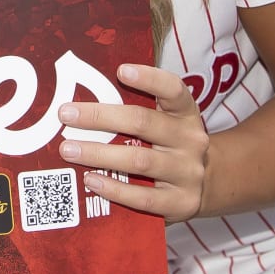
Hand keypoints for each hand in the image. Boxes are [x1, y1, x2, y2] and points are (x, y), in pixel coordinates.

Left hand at [56, 63, 209, 223]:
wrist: (208, 184)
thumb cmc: (172, 145)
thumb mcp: (167, 122)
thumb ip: (139, 110)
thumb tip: (84, 102)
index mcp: (185, 113)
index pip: (172, 89)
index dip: (149, 79)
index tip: (121, 70)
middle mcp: (190, 140)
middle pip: (143, 123)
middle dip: (100, 117)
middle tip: (66, 115)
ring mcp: (187, 172)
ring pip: (139, 161)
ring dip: (99, 154)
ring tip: (69, 150)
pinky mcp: (181, 202)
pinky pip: (143, 197)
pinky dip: (115, 189)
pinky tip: (91, 180)